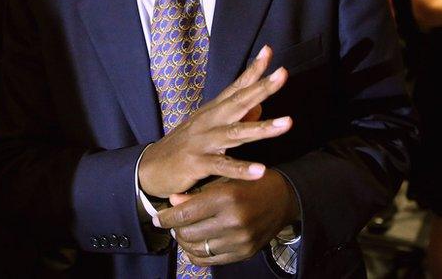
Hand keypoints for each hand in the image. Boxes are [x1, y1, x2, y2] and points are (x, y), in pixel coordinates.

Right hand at [138, 46, 291, 197]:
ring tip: (288, 123)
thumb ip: (237, 118)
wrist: (150, 169)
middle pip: (239, 102)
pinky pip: (223, 166)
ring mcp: (203, 141)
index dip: (253, 70)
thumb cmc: (185, 147)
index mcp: (214, 111)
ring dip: (263, 128)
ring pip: (236, 133)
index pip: (236, 87)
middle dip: (262, 88)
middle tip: (283, 74)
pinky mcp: (197, 163)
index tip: (269, 51)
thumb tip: (261, 107)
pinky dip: (242, 169)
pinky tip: (260, 171)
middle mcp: (210, 121)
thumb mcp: (210, 129)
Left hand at [157, 171, 299, 265]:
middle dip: (174, 229)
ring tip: (182, 232)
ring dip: (184, 241)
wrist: (284, 198)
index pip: (184, 214)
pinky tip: (195, 243)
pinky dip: (196, 254)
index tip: (157, 218)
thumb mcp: (225, 180)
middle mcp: (233, 221)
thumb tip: (172, 202)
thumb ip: (198, 193)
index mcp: (227, 198)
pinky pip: (210, 260)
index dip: (166, 217)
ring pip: (196, 248)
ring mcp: (239, 240)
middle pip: (187, 233)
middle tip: (172, 222)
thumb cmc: (251, 184)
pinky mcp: (244, 253)